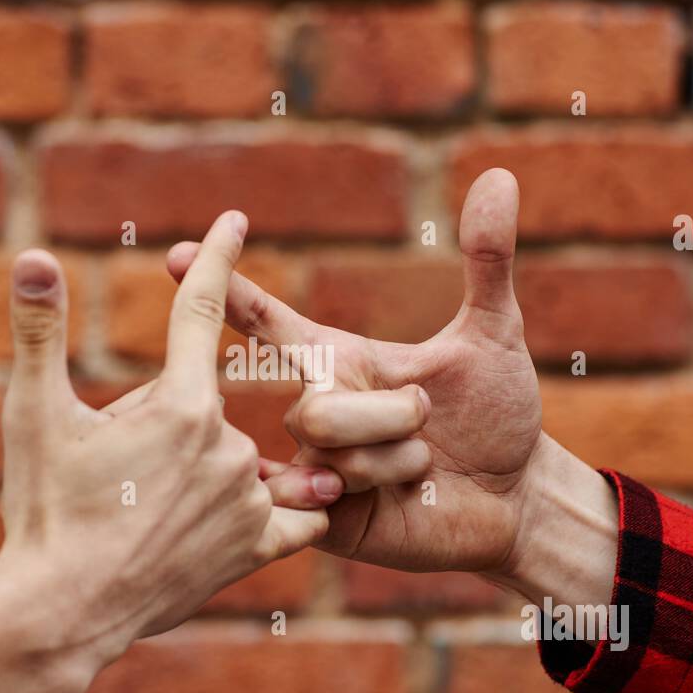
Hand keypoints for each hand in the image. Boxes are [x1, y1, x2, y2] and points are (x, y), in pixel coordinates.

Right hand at [0, 210, 329, 692]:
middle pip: (200, 405)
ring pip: (232, 461)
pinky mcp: (256, 547)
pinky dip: (274, 511)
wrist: (62, 612)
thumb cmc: (43, 511)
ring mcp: (247, 500)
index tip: (235, 220)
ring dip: (198, 472)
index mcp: (178, 404)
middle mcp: (227, 445)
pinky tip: (239, 518)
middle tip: (113, 473)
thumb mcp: (32, 415)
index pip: (202, 310)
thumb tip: (31, 254)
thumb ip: (40, 332)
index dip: (216, 258)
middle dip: (160, 426)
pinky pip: (289, 515)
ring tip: (145, 514)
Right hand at [167, 170, 547, 580]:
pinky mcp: (325, 518)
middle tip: (430, 422)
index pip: (266, 322)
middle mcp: (316, 409)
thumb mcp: (493, 333)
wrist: (515, 496)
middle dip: (391, 415)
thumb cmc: (496, 412)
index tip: (177, 256)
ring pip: (331, 452)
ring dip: (399, 456)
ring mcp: (316, 466)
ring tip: (425, 464)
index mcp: (338, 360)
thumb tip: (499, 175)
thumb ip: (487, 259)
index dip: (225, 290)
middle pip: (317, 408)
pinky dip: (376, 490)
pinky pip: (329, 498)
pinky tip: (391, 499)